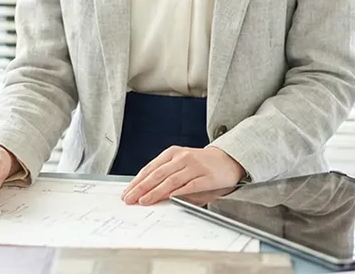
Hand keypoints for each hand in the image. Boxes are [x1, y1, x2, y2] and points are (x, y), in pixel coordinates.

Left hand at [121, 146, 244, 205]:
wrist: (228, 159)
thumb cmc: (200, 163)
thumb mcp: (180, 163)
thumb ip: (165, 174)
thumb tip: (145, 191)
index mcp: (172, 152)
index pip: (150, 168)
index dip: (137, 181)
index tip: (127, 192)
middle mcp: (182, 157)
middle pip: (158, 174)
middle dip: (141, 188)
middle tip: (130, 199)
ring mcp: (195, 166)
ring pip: (171, 180)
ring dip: (155, 192)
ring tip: (144, 201)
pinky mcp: (207, 177)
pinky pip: (190, 186)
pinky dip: (178, 192)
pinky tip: (168, 199)